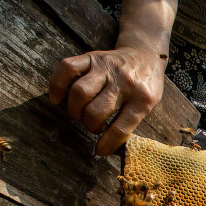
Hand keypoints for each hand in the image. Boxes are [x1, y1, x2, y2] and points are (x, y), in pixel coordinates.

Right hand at [49, 46, 164, 155]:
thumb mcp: (149, 105)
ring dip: (75, 110)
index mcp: (142, 99)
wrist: (145, 54)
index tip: (100, 150)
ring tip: (80, 115)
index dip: (107, 144)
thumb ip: (130, 122)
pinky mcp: (92, 56)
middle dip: (90, 125)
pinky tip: (57, 98)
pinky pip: (67, 68)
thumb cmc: (146, 86)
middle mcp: (124, 82)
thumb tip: (107, 146)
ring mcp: (107, 68)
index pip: (121, 128)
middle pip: (96, 111)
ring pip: (80, 92)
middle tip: (93, 126)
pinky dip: (57, 85)